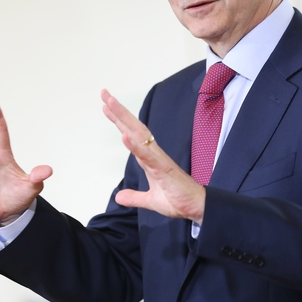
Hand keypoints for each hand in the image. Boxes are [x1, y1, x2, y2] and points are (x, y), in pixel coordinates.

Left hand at [101, 89, 205, 223]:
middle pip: (133, 128)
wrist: (197, 207)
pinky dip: (135, 146)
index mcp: (149, 158)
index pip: (131, 135)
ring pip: (139, 135)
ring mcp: (158, 160)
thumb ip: (134, 197)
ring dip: (124, 120)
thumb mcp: (150, 200)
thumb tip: (119, 197)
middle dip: (118, 111)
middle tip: (104, 94)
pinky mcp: (163, 170)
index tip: (106, 106)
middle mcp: (153, 154)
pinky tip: (124, 137)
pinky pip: (146, 156)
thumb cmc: (178, 199)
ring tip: (111, 104)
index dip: (119, 120)